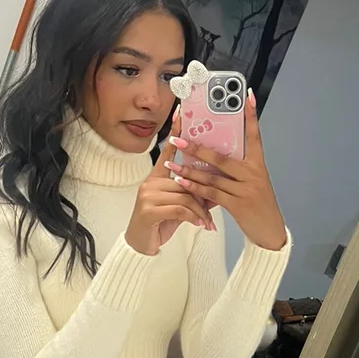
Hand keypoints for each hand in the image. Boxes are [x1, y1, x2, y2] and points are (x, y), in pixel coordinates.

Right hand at [124, 124, 216, 256]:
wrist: (141, 245)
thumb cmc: (160, 223)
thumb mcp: (178, 206)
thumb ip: (191, 193)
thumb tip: (214, 187)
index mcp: (157, 177)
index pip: (167, 150)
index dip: (175, 132)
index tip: (182, 113)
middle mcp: (150, 182)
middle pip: (185, 179)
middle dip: (203, 194)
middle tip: (217, 204)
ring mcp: (148, 195)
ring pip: (184, 195)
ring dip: (200, 210)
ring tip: (208, 222)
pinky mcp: (149, 210)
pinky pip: (179, 209)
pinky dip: (193, 217)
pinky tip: (200, 225)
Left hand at [165, 90, 287, 251]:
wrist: (270, 231)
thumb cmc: (258, 204)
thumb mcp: (253, 181)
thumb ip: (237, 168)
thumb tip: (211, 155)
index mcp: (258, 164)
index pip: (254, 135)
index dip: (251, 115)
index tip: (247, 96)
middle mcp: (253, 173)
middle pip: (222, 156)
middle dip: (197, 147)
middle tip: (177, 138)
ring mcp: (246, 189)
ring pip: (213, 176)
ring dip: (189, 170)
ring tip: (171, 164)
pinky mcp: (238, 205)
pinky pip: (212, 194)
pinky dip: (195, 188)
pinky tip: (181, 182)